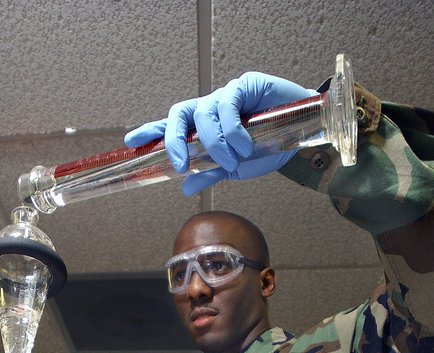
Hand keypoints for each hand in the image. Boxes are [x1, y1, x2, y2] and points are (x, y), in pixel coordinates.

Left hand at [124, 72, 316, 194]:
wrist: (302, 137)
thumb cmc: (268, 147)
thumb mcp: (235, 169)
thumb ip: (210, 173)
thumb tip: (186, 187)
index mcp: (204, 128)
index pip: (172, 126)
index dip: (151, 131)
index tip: (131, 141)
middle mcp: (211, 109)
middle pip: (180, 114)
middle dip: (174, 139)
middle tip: (180, 164)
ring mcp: (227, 95)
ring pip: (203, 113)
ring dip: (215, 143)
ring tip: (233, 160)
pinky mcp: (246, 84)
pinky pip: (228, 104)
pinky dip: (232, 129)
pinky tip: (244, 144)